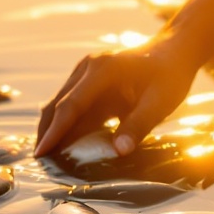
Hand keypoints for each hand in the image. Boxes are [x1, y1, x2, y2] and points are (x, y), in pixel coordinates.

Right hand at [36, 33, 199, 159]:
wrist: (174, 50)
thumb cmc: (170, 75)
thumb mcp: (160, 102)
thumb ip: (139, 125)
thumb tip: (119, 151)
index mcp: (104, 70)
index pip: (71, 105)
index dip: (56, 132)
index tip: (41, 153)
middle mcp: (88, 67)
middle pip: (58, 104)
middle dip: (47, 133)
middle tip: (39, 162)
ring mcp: (86, 71)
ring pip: (61, 104)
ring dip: (53, 129)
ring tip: (47, 157)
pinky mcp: (89, 80)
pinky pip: (72, 104)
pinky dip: (66, 123)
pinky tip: (63, 144)